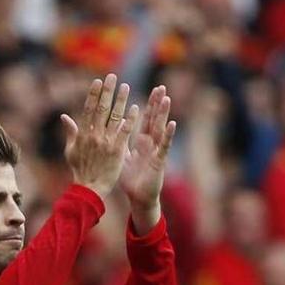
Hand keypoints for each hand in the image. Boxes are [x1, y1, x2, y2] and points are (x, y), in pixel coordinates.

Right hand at [60, 73, 137, 196]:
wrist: (89, 188)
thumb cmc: (79, 169)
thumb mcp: (70, 150)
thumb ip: (70, 132)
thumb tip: (64, 116)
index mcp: (83, 134)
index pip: (88, 109)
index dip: (94, 94)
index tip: (98, 81)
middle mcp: (94, 135)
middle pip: (102, 109)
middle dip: (107, 91)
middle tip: (113, 77)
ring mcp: (106, 142)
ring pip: (115, 117)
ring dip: (120, 100)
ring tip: (126, 87)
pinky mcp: (117, 150)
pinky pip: (125, 132)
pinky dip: (130, 119)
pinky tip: (136, 108)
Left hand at [119, 86, 175, 210]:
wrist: (139, 198)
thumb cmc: (131, 179)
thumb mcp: (122, 157)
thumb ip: (119, 142)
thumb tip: (112, 128)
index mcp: (141, 142)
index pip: (144, 120)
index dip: (147, 105)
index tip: (150, 90)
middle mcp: (151, 144)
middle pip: (154, 120)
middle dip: (157, 104)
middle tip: (161, 87)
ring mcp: (156, 151)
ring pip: (160, 129)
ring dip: (164, 114)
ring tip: (167, 98)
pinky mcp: (159, 161)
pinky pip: (164, 146)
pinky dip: (168, 135)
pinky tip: (172, 123)